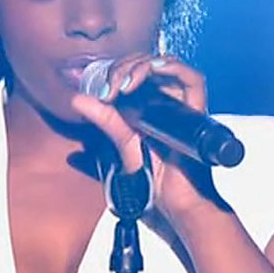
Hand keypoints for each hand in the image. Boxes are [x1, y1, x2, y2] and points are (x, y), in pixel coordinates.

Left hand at [69, 52, 227, 223]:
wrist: (176, 208)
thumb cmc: (157, 184)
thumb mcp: (123, 147)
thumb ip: (105, 122)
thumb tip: (77, 100)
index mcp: (152, 108)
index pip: (137, 72)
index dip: (117, 70)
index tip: (100, 89)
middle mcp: (169, 103)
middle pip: (149, 64)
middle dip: (125, 66)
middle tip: (109, 86)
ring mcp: (183, 106)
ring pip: (167, 65)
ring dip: (142, 65)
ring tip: (123, 83)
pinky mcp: (196, 113)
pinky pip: (193, 79)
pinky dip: (171, 67)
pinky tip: (150, 71)